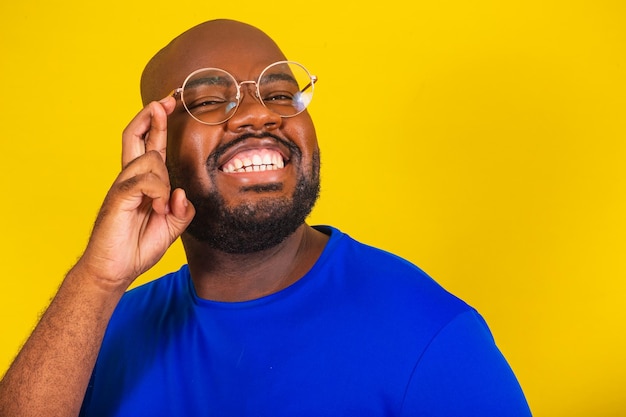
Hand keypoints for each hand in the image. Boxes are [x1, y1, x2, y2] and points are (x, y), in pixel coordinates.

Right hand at [76, 96, 194, 290]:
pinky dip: (158, 193)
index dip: (157, 124)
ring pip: (149, 160)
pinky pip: (145, 181)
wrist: (115, 270)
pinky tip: (157, 208)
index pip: (149, 146)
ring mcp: (122, 186)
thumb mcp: (171, 227)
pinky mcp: (118, 197)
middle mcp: (129, 178)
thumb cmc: (138, 247)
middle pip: (135, 136)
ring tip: (160, 209)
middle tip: (165, 100)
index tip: (167, 105)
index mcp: (142, 183)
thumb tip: (182, 193)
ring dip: (164, 182)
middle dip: (151, 116)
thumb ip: (183, 210)